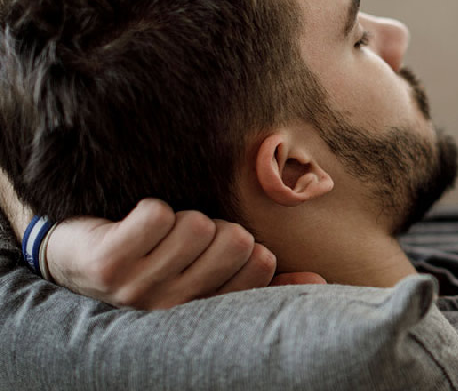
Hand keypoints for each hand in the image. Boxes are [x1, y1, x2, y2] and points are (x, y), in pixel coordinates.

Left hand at [43, 200, 324, 309]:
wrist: (73, 262)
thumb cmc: (153, 265)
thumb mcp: (209, 277)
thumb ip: (262, 280)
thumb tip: (320, 282)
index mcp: (201, 312)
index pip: (258, 260)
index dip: (241, 240)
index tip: (213, 250)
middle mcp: (173, 310)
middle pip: (233, 239)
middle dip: (211, 227)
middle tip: (180, 243)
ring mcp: (138, 291)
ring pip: (195, 224)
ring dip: (177, 218)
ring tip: (155, 238)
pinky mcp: (109, 265)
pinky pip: (157, 214)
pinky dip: (148, 211)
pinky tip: (132, 229)